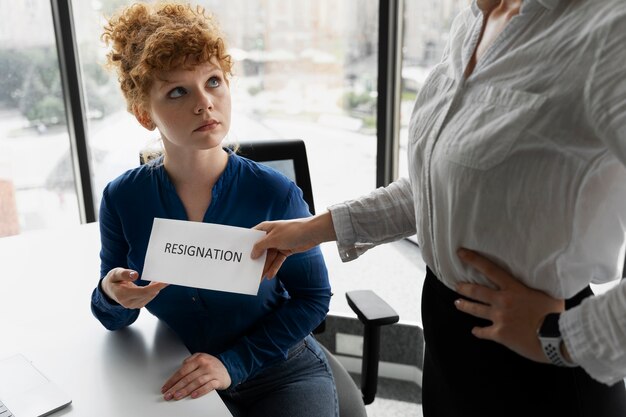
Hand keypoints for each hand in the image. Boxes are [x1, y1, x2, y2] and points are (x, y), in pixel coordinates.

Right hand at [101, 267, 167, 308]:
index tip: (164, 281)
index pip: (143, 292)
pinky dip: (153, 290)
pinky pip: (149, 297)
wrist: (109, 290)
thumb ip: (124, 274)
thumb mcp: (115, 274)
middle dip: (159, 286)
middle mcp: (128, 302)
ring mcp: (133, 305)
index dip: (155, 287)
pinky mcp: (138, 305)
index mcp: (123, 295)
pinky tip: (155, 283)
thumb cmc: (113, 280)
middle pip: (148, 294)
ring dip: (157, 288)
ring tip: (161, 278)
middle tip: (167, 277)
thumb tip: (135, 275)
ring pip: (150, 296)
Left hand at [161, 353, 230, 399]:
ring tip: (177, 396)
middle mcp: (205, 365)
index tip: (166, 387)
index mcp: (199, 359)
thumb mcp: (201, 357)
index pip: (182, 371)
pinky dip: (200, 391)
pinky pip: (208, 387)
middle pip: (187, 378)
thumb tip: (180, 366)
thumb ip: (190, 360)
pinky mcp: (218, 380)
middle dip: (176, 387)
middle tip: (169, 394)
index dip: (173, 380)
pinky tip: (193, 395)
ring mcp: (212, 373)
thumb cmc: (212, 364)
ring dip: (185, 390)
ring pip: (196, 382)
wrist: (228, 367)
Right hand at [251, 212, 335, 278]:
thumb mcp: (273, 239)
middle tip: (248, 271)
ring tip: (258, 279)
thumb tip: (252, 254)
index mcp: (265, 229)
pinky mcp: (286, 250)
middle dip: (255, 261)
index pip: (252, 237)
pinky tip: (269, 276)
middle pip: (260, 250)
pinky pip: (277, 261)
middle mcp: (271, 236)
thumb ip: (260, 246)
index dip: (245, 245)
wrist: (312, 233)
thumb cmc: (292, 231)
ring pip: (268, 257)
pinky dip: (274, 268)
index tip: (238, 255)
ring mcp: (278, 244)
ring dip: (264, 267)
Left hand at [454, 248, 564, 362]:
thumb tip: (543, 277)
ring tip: (457, 303)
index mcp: (514, 288)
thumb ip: (539, 286)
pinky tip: (475, 331)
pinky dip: (478, 332)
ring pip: (476, 310)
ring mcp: (499, 318)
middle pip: (477, 291)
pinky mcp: (500, 334)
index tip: (460, 253)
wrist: (557, 337)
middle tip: (456, 285)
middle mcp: (502, 301)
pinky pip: (484, 332)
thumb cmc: (557, 314)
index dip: (474, 260)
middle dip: (464, 287)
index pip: (490, 269)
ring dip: (465, 306)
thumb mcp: (549, 293)